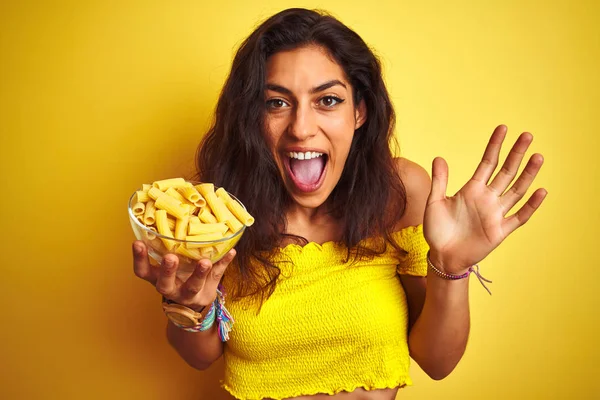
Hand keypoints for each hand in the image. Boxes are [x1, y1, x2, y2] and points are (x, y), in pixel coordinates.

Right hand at [132, 241, 235, 310]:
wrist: (193, 300)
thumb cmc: (178, 273)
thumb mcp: (170, 262)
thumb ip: (169, 243)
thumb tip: (177, 210)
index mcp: (157, 277)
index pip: (143, 271)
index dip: (139, 258)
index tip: (137, 242)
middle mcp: (171, 287)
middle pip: (165, 283)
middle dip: (167, 271)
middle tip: (171, 257)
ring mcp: (189, 293)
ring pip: (192, 286)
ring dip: (199, 273)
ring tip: (205, 261)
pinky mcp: (207, 292)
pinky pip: (217, 276)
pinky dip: (224, 263)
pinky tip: (230, 252)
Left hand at [423, 125, 547, 273]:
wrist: (442, 255)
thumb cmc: (437, 230)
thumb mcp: (435, 202)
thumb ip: (440, 181)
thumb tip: (439, 157)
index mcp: (472, 190)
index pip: (487, 163)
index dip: (495, 146)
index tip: (503, 128)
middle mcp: (487, 198)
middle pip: (506, 172)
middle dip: (516, 154)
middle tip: (527, 136)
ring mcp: (495, 214)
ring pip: (516, 190)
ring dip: (527, 175)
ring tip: (538, 157)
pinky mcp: (500, 231)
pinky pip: (519, 217)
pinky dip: (530, 205)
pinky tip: (540, 191)